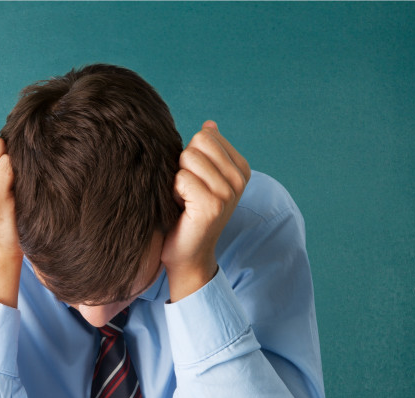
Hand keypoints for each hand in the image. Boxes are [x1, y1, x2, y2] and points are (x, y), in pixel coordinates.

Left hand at [161, 121, 250, 301]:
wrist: (187, 255)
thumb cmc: (189, 215)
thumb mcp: (202, 178)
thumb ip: (207, 151)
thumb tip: (210, 125)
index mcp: (240, 169)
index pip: (206, 135)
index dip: (191, 157)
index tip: (195, 182)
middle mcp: (239, 180)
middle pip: (198, 142)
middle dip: (184, 164)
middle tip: (187, 192)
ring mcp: (228, 193)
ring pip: (188, 158)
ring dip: (177, 180)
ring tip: (185, 201)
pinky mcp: (212, 205)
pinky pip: (181, 179)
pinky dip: (173, 193)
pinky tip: (182, 210)